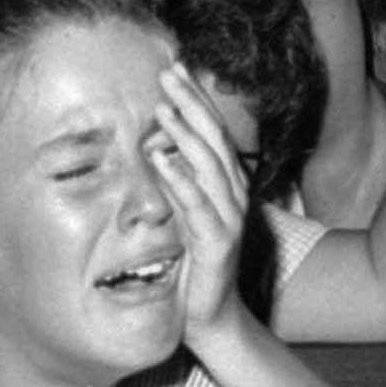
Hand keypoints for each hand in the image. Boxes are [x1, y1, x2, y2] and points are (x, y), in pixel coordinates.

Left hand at [151, 64, 250, 337]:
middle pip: (213, 139)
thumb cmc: (192, 263)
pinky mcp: (217, 242)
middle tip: (167, 74)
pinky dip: (179, 179)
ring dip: (185, 134)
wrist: (211, 317)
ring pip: (208, 166)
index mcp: (225, 184)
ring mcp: (228, 218)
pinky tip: (160, 159)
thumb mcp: (181, 213)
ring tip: (162, 107)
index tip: (174, 69)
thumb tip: (153, 148)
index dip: (195, 99)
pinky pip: (198, 205)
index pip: (211, 131)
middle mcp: (233, 195)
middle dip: (191, 104)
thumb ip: (175, 183)